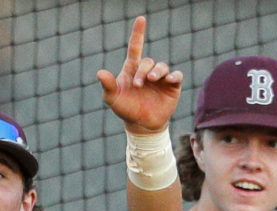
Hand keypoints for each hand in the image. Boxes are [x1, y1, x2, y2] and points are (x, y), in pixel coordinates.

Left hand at [97, 17, 182, 134]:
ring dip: (156, 72)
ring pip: (162, 66)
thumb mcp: (112, 98)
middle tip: (138, 84)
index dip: (138, 33)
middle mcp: (147, 71)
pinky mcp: (172, 87)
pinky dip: (173, 76)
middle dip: (143, 70)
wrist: (142, 125)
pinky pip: (176, 76)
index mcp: (132, 68)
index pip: (136, 46)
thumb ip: (107, 85)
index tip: (141, 19)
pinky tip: (169, 80)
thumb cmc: (126, 109)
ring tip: (151, 80)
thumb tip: (100, 73)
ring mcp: (161, 79)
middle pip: (148, 61)